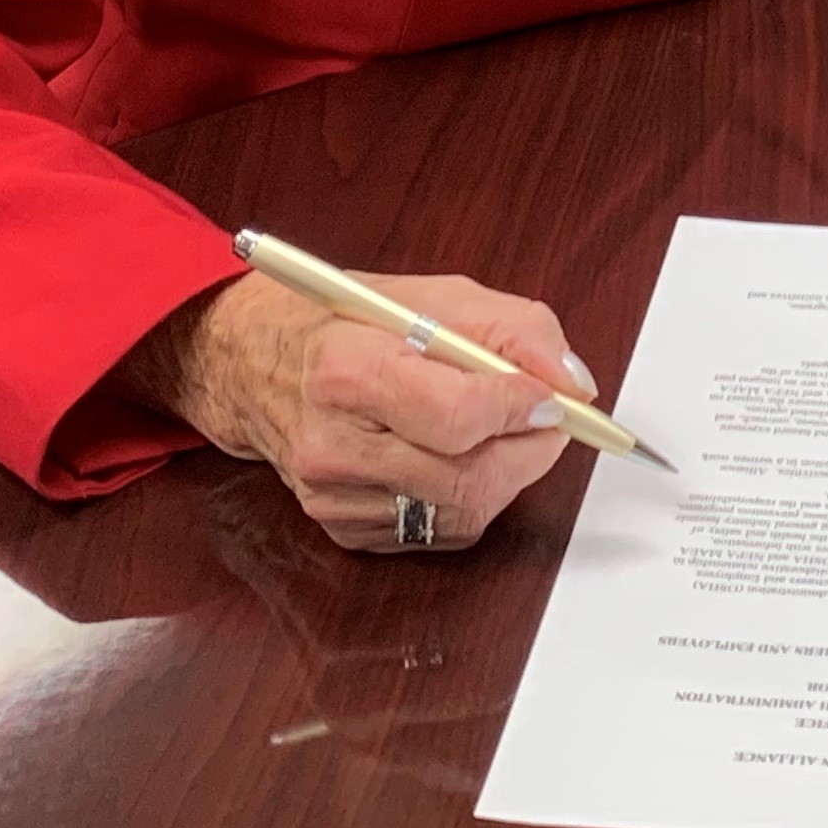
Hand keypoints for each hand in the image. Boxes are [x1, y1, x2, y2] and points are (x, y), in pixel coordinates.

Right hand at [128, 268, 583, 551]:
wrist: (255, 364)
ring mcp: (331, 496)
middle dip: (529, 449)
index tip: (551, 395)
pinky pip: (438, 532)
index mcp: (347, 368)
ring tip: (503, 432)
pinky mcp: (341, 529)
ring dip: (505, 474)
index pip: (456, 415)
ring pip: (460, 512)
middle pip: (465, 477)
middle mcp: (331, 443)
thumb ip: (514, 329)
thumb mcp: (433, 294)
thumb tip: (572, 383)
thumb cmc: (346, 322)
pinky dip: (470, 499)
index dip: (519, 408)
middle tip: (547, 418)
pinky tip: (457, 458)